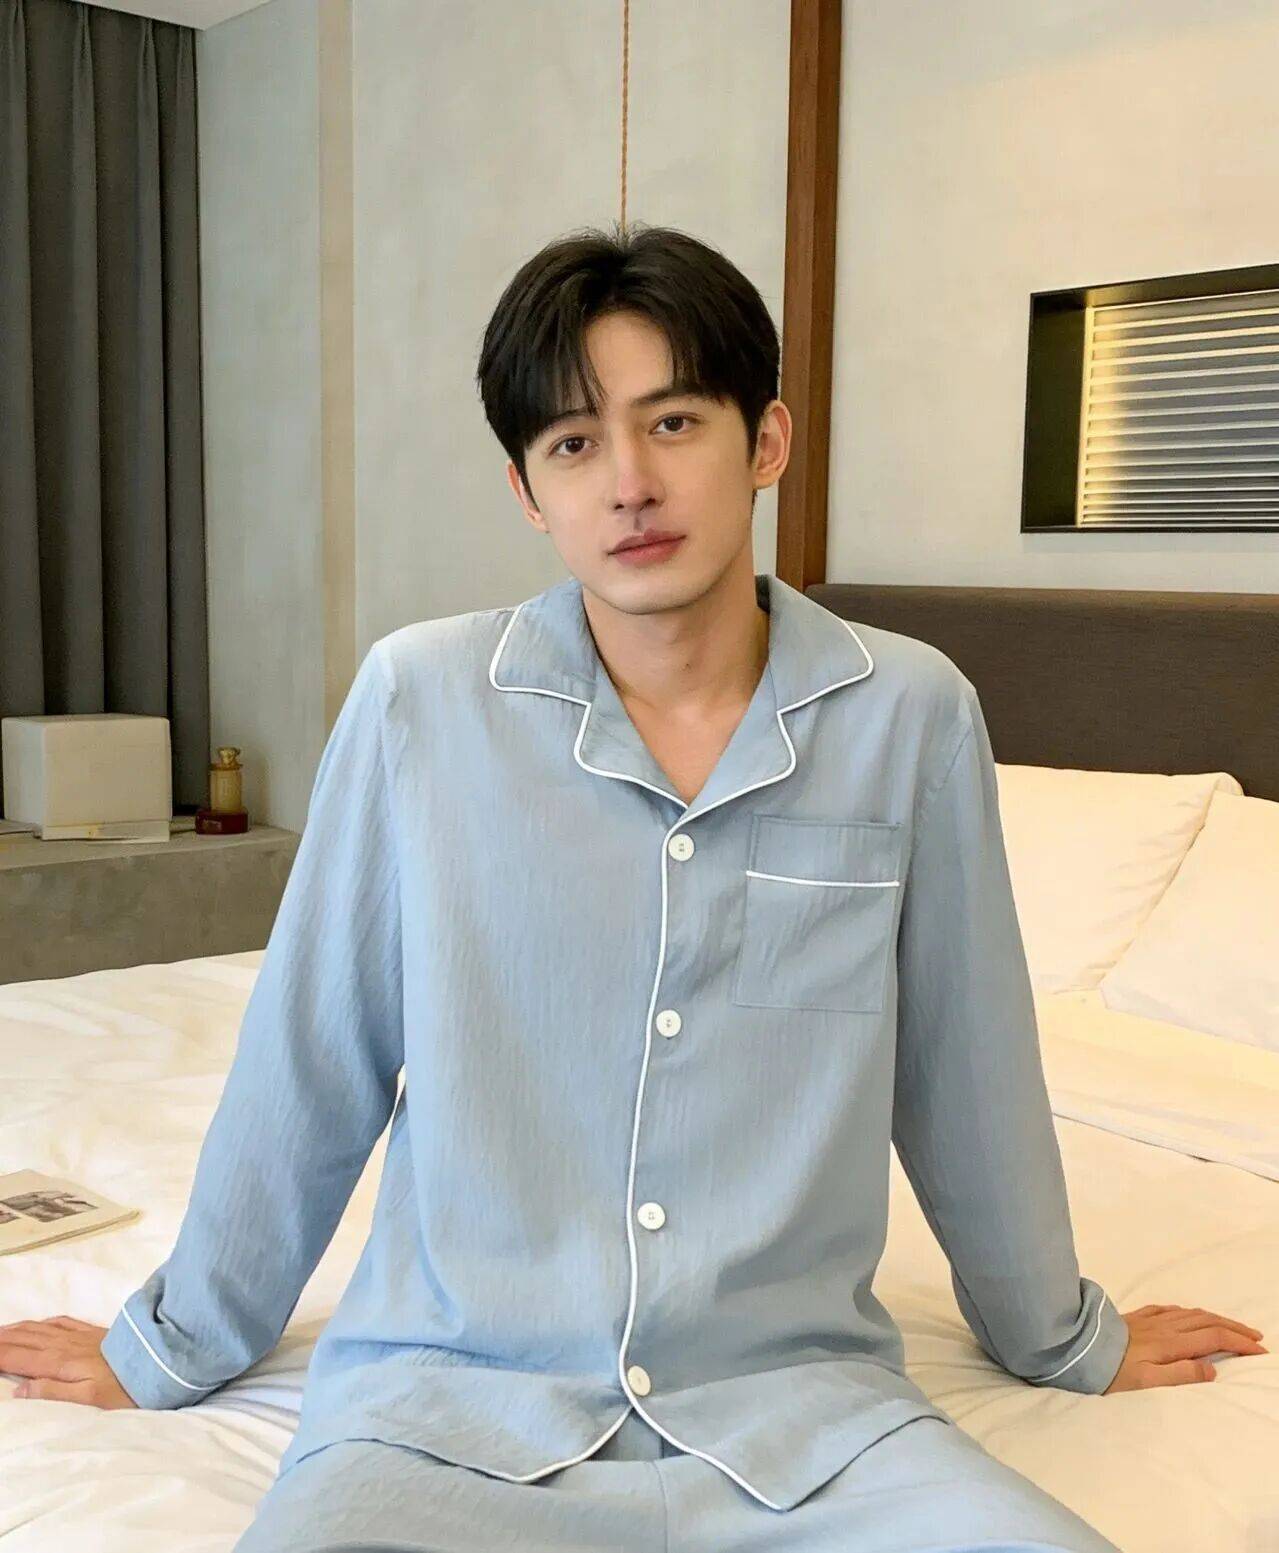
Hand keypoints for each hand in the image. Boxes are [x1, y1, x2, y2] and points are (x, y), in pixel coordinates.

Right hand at [1, 1316, 137, 1407]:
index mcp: (58, 1363)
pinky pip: (60, 1322)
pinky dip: (41, 1323)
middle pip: (22, 1339)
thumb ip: (52, 1392)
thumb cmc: (125, 1388)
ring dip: (15, 1329)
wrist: (159, 1363)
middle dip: (0, 1338)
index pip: (15, 1357)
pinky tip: (37, 1324)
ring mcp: (78, 1336)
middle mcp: (64, 1345)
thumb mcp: (89, 1399)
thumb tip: (18, 1389)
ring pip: (38, 1329)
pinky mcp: (92, 1333)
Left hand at [1104, 1304, 1267, 1391]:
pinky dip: (1186, 1312)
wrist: (1077, 1347)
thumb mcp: (1147, 1382)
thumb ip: (1181, 1375)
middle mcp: (1163, 1327)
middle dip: (1234, 1328)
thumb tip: (1212, 1370)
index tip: (1259, 1350)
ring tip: (1230, 1326)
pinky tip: (1186, 1315)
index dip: (1239, 1343)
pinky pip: (1168, 1310)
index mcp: (1170, 1344)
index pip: (1214, 1339)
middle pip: (1207, 1322)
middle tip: (1255, 1337)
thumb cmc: (1110, 1372)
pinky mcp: (1135, 1318)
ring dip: (1215, 1318)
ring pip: (1190, 1313)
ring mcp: (1149, 1320)